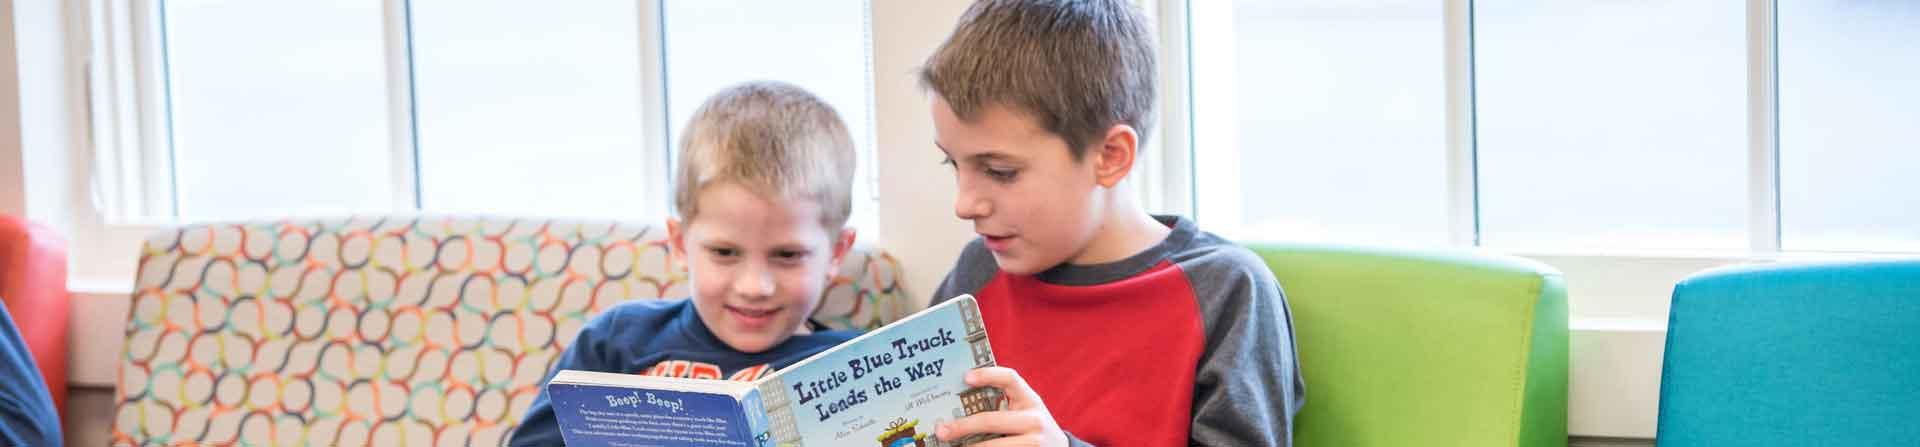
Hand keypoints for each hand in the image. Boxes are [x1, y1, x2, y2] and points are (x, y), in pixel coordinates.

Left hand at [936, 367, 1067, 446]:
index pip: (1010, 378)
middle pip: (991, 420)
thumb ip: (1004, 402)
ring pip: (994, 446)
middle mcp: (1035, 420)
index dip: (988, 375)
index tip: (965, 377)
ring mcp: (1034, 442)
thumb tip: (960, 403)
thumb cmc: (1033, 426)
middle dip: (962, 426)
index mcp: (1030, 399)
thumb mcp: (1026, 410)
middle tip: (941, 430)